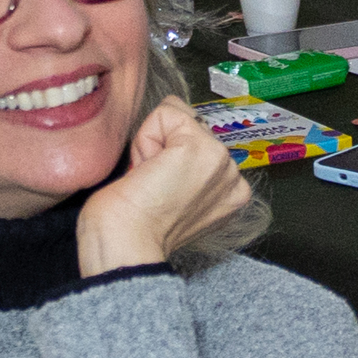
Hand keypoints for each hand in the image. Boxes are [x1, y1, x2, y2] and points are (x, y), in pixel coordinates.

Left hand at [76, 97, 251, 274]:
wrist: (123, 244)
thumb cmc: (132, 228)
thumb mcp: (171, 195)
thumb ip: (184, 172)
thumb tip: (170, 146)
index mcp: (230, 194)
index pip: (197, 144)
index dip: (166, 161)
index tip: (158, 194)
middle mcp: (234, 179)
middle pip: (189, 127)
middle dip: (162, 150)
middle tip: (152, 188)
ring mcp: (222, 162)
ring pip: (177, 119)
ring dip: (153, 146)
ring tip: (150, 182)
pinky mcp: (201, 148)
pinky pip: (166, 113)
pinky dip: (146, 138)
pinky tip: (147, 171)